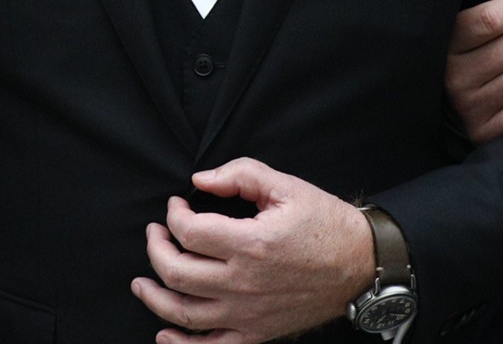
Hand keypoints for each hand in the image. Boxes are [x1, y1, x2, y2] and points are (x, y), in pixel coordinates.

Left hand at [132, 158, 373, 343]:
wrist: (360, 264)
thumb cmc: (326, 224)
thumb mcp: (287, 186)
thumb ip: (241, 175)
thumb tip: (200, 180)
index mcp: (251, 243)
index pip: (189, 231)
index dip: (173, 215)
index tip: (175, 206)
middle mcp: (244, 282)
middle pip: (176, 271)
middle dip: (156, 249)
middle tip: (155, 234)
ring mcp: (248, 313)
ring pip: (183, 312)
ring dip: (154, 296)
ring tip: (141, 282)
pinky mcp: (256, 333)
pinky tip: (165, 334)